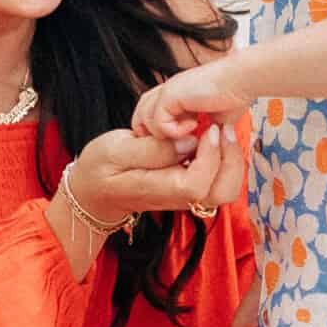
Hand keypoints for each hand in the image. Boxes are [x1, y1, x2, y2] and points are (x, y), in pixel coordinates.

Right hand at [66, 120, 244, 227]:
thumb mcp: (115, 150)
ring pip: (226, 188)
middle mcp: (179, 197)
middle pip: (223, 191)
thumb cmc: (99, 170)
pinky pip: (219, 181)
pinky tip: (213, 139)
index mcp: (160, 189)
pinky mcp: (190, 189)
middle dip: (232, 159)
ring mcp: (187, 196)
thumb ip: (152, 148)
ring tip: (221, 133)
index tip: (208, 129)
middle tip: (224, 129)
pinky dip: (225, 160)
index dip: (210, 156)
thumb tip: (188, 141)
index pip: (198, 182)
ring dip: (232, 160)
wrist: (94, 194)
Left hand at [132, 62, 253, 143]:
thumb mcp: (211, 119)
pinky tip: (194, 125)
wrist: (242, 79)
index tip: (175, 147)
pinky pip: (158, 122)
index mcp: (173, 96)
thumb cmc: (232, 96)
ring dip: (165, 137)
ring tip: (188, 136)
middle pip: (139, 119)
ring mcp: (165, 92)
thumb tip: (193, 149)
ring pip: (144, 122)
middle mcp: (165, 92)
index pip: (147, 118)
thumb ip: (196, 131)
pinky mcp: (169, 95)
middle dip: (153, 138)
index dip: (157, 135)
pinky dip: (174, 131)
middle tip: (176, 146)